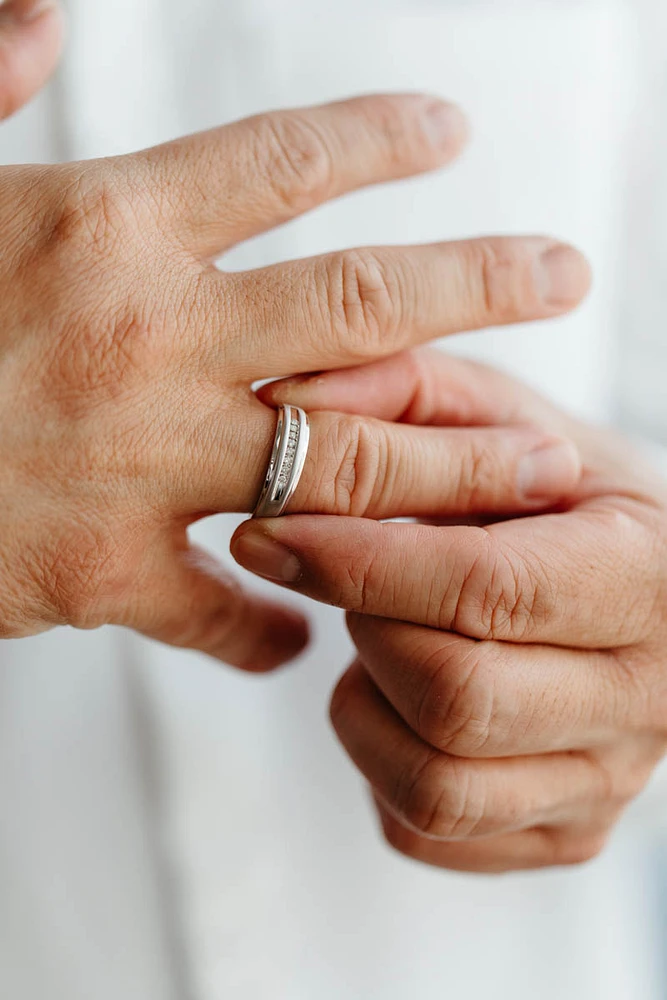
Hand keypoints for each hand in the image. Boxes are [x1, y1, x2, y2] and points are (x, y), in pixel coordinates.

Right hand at [0, 14, 591, 668]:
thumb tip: (43, 13)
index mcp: (101, 230)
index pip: (280, 165)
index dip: (377, 139)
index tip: (453, 137)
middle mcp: (146, 341)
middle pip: (362, 305)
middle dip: (483, 284)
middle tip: (570, 275)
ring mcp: (135, 464)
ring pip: (342, 461)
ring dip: (452, 463)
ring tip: (543, 464)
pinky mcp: (98, 573)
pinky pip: (216, 609)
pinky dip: (263, 628)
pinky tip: (303, 641)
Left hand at [232, 349, 666, 870]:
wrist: (636, 582)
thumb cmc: (560, 493)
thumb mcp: (503, 418)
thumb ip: (404, 392)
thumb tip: (284, 400)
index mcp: (644, 576)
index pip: (484, 589)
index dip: (357, 564)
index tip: (268, 534)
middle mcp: (645, 697)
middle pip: (454, 697)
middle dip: (365, 628)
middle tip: (347, 576)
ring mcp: (607, 780)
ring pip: (434, 787)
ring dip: (365, 705)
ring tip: (380, 635)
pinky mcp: (562, 834)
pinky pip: (427, 828)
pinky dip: (379, 761)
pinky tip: (400, 696)